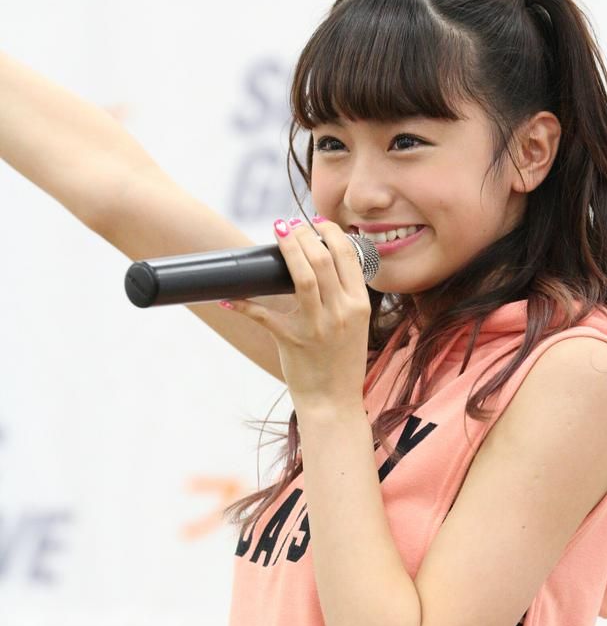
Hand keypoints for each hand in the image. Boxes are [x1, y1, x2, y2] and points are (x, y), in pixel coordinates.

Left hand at [221, 217, 370, 413]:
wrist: (334, 403)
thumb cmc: (342, 364)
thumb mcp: (355, 326)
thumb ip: (344, 298)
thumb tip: (322, 266)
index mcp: (359, 305)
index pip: (347, 256)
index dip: (330, 232)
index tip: (316, 223)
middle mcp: (341, 312)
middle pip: (322, 259)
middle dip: (303, 234)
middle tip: (289, 225)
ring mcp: (318, 326)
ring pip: (302, 276)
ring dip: (287, 249)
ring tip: (277, 232)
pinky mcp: (293, 341)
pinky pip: (264, 315)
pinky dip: (243, 303)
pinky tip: (228, 296)